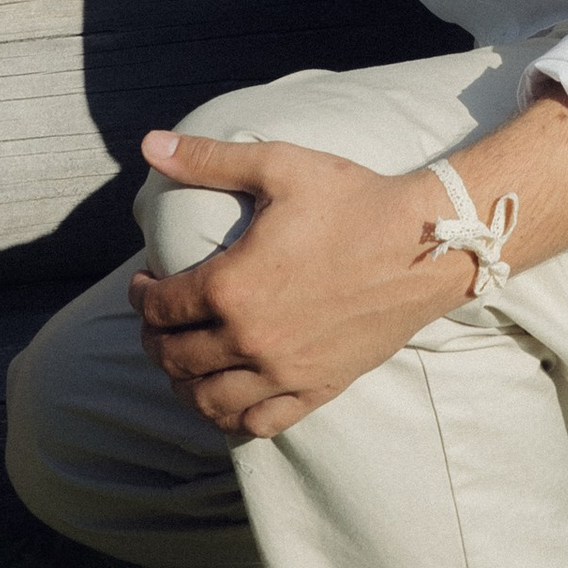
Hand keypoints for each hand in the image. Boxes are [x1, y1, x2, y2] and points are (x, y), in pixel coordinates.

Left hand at [129, 132, 465, 439]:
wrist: (426, 244)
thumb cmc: (354, 200)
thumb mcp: (278, 167)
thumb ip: (208, 159)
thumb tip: (149, 144)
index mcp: (232, 287)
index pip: (161, 307)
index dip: (141, 295)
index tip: (144, 283)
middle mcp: (251, 339)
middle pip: (174, 357)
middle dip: (153, 339)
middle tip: (157, 321)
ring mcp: (284, 371)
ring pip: (207, 400)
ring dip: (182, 383)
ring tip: (182, 361)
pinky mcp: (317, 388)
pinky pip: (257, 423)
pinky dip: (230, 416)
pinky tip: (225, 395)